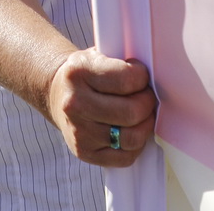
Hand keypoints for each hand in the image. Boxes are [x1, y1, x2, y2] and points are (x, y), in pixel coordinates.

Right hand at [43, 48, 156, 166]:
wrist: (58, 94)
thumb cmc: (87, 74)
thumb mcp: (99, 55)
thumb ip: (123, 62)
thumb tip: (155, 76)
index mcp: (79, 72)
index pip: (127, 79)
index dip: (142, 78)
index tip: (141, 76)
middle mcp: (75, 103)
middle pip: (132, 112)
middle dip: (147, 103)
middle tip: (146, 97)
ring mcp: (78, 131)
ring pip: (131, 137)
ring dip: (144, 126)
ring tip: (141, 115)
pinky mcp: (84, 152)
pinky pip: (125, 157)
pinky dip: (135, 146)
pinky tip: (130, 130)